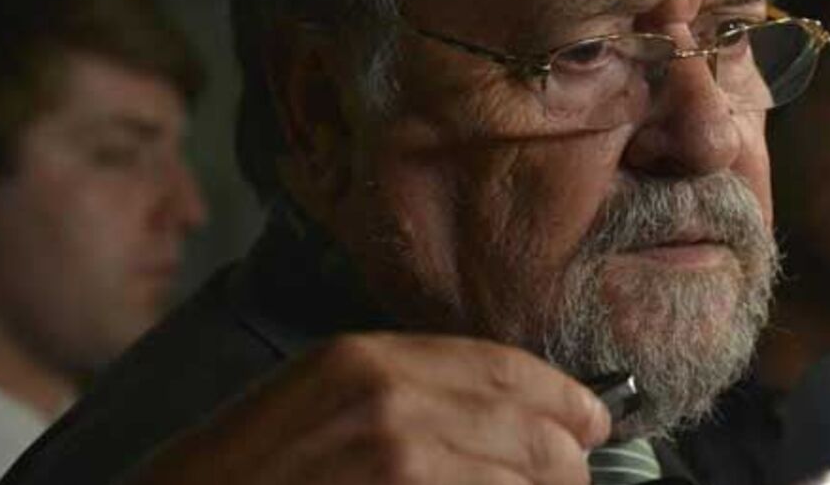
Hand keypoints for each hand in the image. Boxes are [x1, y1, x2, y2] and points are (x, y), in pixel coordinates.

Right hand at [126, 333, 610, 483]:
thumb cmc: (238, 471)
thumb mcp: (311, 403)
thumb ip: (398, 396)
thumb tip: (490, 416)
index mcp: (364, 357)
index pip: (501, 364)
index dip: (560, 392)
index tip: (590, 416)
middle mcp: (387, 398)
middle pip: (525, 425)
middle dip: (566, 458)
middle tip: (578, 472)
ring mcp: (394, 460)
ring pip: (518, 479)